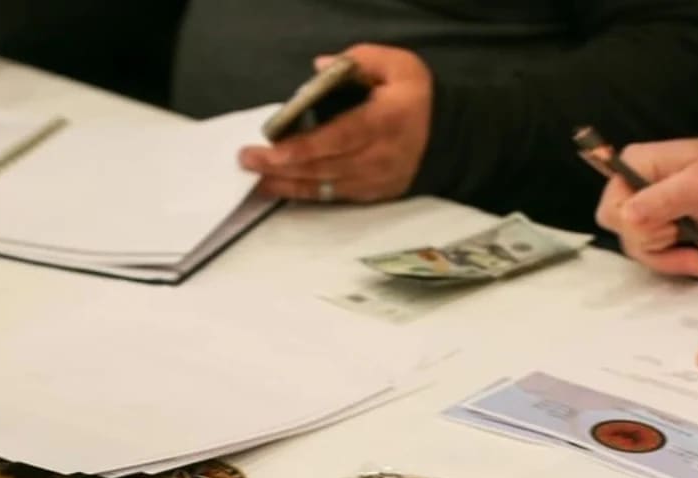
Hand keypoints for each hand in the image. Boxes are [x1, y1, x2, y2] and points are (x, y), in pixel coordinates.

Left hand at [238, 44, 431, 202]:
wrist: (450, 137)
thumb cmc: (418, 98)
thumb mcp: (396, 65)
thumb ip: (358, 61)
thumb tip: (318, 68)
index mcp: (382, 122)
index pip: (336, 138)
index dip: (301, 148)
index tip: (270, 148)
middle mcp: (377, 156)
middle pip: (323, 166)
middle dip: (281, 167)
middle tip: (247, 160)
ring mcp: (374, 179)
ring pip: (325, 186)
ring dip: (288, 184)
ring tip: (256, 178)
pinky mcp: (372, 193)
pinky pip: (334, 197)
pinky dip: (306, 194)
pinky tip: (282, 188)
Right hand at [594, 137, 697, 277]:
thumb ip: (661, 200)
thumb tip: (626, 218)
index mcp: (633, 166)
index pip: (610, 209)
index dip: (635, 226)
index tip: (670, 226)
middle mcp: (629, 187)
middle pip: (620, 231)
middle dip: (654, 242)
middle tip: (684, 233)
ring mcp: (641, 209)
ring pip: (635, 247)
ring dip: (666, 257)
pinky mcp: (655, 227)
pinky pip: (650, 255)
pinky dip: (672, 262)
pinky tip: (697, 261)